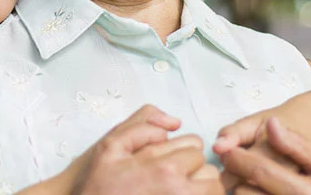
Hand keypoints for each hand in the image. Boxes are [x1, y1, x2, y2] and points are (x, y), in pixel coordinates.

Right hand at [70, 105, 223, 194]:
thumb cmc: (97, 186)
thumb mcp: (110, 147)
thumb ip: (141, 126)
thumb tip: (173, 123)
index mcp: (164, 169)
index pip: (195, 147)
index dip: (180, 151)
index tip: (167, 161)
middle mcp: (178, 191)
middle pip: (210, 173)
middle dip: (195, 172)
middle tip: (174, 179)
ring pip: (212, 192)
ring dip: (200, 190)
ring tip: (177, 191)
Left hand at [219, 117, 310, 194]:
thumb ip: (297, 144)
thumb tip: (271, 124)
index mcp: (307, 192)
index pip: (261, 171)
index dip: (239, 158)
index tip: (228, 151)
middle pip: (245, 192)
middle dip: (236, 177)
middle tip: (233, 165)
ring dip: (241, 191)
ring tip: (246, 182)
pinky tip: (256, 191)